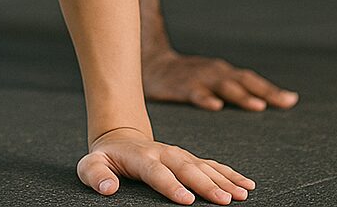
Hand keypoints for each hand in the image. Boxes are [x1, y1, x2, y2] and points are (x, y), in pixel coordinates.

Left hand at [77, 127, 254, 204]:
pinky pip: (211, 164)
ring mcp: (178, 154)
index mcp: (141, 157)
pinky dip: (229, 173)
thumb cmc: (105, 157)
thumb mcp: (90, 164)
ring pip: (204, 166)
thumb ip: (95, 175)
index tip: (186, 200)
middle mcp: (164, 153)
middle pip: (187, 169)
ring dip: (224, 179)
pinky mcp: (188, 158)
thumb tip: (108, 188)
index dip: (170, 185)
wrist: (119, 135)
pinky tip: (246, 184)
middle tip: (224, 200)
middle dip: (206, 184)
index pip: (157, 172)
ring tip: (242, 194)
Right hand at [144, 49, 298, 111]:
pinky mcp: (182, 87)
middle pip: (244, 81)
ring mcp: (199, 78)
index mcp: (224, 73)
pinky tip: (215, 106)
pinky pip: (195, 93)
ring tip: (258, 105)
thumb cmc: (188, 76)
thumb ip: (233, 89)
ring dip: (242, 95)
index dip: (271, 89)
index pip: (252, 80)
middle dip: (265, 92)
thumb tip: (262, 100)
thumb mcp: (212, 79)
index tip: (292, 100)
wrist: (153, 64)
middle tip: (285, 102)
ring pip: (224, 87)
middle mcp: (215, 72)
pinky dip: (206, 98)